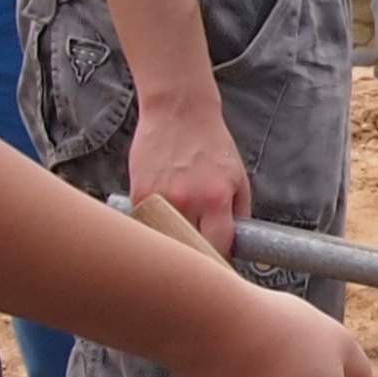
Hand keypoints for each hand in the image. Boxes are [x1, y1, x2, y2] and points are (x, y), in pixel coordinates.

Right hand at [128, 94, 252, 255]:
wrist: (179, 111)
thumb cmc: (212, 144)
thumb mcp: (238, 177)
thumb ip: (239, 213)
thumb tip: (237, 244)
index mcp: (216, 198)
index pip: (218, 247)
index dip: (219, 260)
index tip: (219, 264)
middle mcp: (187, 201)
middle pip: (188, 248)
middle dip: (194, 255)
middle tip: (197, 257)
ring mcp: (159, 198)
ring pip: (164, 239)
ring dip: (171, 242)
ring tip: (176, 238)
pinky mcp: (138, 192)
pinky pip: (145, 223)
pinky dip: (152, 226)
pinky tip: (159, 220)